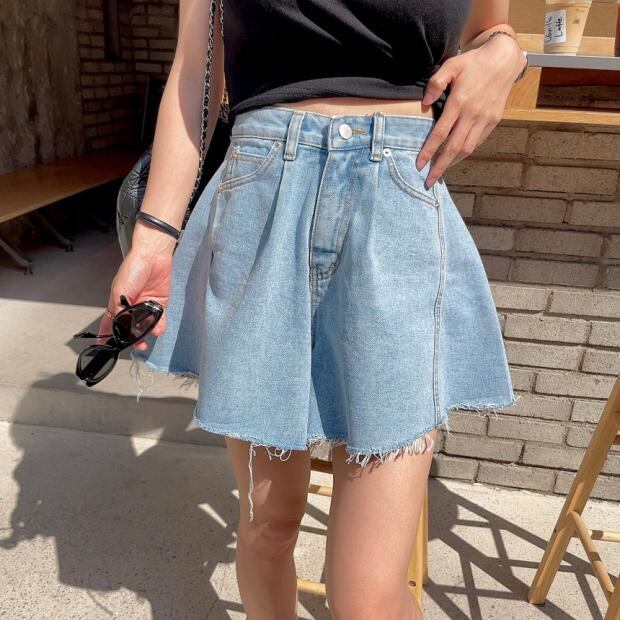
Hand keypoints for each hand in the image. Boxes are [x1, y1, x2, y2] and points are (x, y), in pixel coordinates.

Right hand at [98, 245, 172, 351]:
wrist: (153, 257)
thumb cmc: (133, 268)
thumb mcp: (120, 290)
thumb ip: (120, 310)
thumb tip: (122, 326)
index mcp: (118, 302)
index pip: (111, 322)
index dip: (107, 334)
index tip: (105, 346)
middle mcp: (132, 305)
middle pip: (131, 327)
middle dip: (134, 338)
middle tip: (138, 345)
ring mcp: (146, 304)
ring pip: (146, 325)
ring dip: (148, 332)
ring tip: (149, 335)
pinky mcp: (160, 302)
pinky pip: (160, 318)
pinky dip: (160, 325)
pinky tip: (158, 328)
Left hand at [416, 33, 525, 186]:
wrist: (504, 59)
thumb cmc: (473, 62)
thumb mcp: (451, 65)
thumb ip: (436, 82)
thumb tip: (424, 103)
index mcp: (459, 102)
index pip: (440, 133)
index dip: (429, 151)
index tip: (419, 165)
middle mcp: (472, 114)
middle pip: (454, 148)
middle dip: (440, 167)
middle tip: (429, 181)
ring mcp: (485, 119)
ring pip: (468, 148)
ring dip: (453, 163)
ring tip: (441, 172)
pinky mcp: (494, 121)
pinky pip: (478, 142)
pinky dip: (466, 152)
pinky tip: (456, 157)